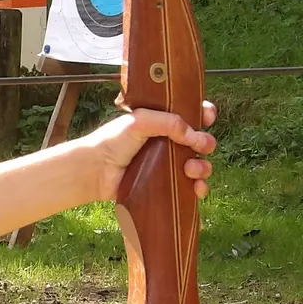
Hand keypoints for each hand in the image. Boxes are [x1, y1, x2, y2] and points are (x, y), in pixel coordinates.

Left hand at [78, 103, 216, 201]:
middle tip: (202, 146)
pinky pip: (190, 188)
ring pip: (198, 165)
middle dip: (206, 143)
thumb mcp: (140, 120)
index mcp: (162, 122)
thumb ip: (168, 122)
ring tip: (191, 169)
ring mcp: (168, 165)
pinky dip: (199, 188)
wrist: (95, 170)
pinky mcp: (165, 185)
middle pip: (200, 141)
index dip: (203, 114)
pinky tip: (197, 189)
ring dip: (203, 167)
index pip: (191, 114)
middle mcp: (168, 142)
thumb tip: (194, 134)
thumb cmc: (112, 141)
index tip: (207, 117)